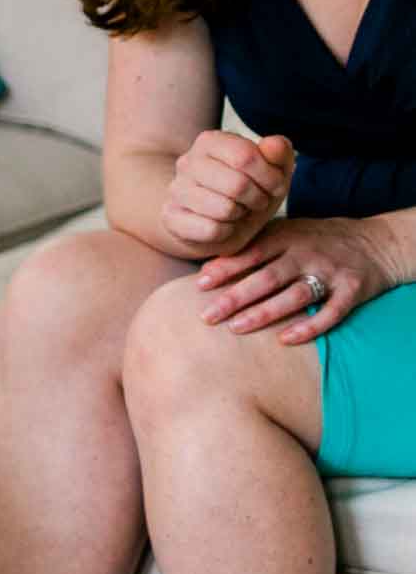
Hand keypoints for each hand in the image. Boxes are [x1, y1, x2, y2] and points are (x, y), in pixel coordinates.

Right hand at [161, 132, 293, 252]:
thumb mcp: (273, 170)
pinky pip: (211, 230)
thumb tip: (271, 144)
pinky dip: (226, 232)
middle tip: (259, 201)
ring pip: (224, 209)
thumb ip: (279, 152)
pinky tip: (223, 225)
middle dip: (258, 198)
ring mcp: (176, 190)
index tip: (277, 187)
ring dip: (241, 215)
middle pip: (237, 184)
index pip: (245, 156)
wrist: (216, 220)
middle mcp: (187, 162)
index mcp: (210, 141)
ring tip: (240, 211)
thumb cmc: (250, 190)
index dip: (271, 177)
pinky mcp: (171, 217)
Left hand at [196, 215, 408, 343]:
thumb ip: (249, 249)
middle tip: (207, 316)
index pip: (252, 252)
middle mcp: (308, 253)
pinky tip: (285, 339)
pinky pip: (331, 312)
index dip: (226, 268)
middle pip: (268, 277)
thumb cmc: (315, 241)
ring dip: (265, 313)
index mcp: (288, 237)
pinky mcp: (353, 290)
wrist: (375, 241)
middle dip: (236, 297)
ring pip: (296, 295)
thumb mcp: (284, 234)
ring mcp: (331, 272)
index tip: (199, 284)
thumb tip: (205, 270)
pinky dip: (310, 326)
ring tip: (236, 327)